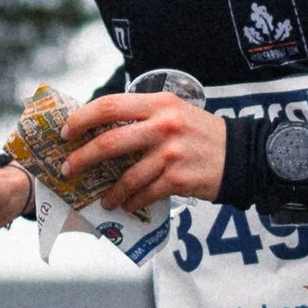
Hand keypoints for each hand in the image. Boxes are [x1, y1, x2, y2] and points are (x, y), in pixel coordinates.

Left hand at [39, 89, 228, 214]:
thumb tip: (100, 129)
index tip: (66, 132)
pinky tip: (127, 204)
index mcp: (159, 103)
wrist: (241, 155)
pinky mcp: (179, 179)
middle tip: (68, 169)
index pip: (110, 106)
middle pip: (110, 142)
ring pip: (126, 176)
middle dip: (82, 158)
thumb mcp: (175, 111)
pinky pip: (145, 193)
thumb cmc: (202, 134)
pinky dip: (132, 201)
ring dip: (110, 191)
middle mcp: (164, 126)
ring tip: (104, 198)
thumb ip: (143, 116)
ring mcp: (171, 154)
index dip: (82, 119)